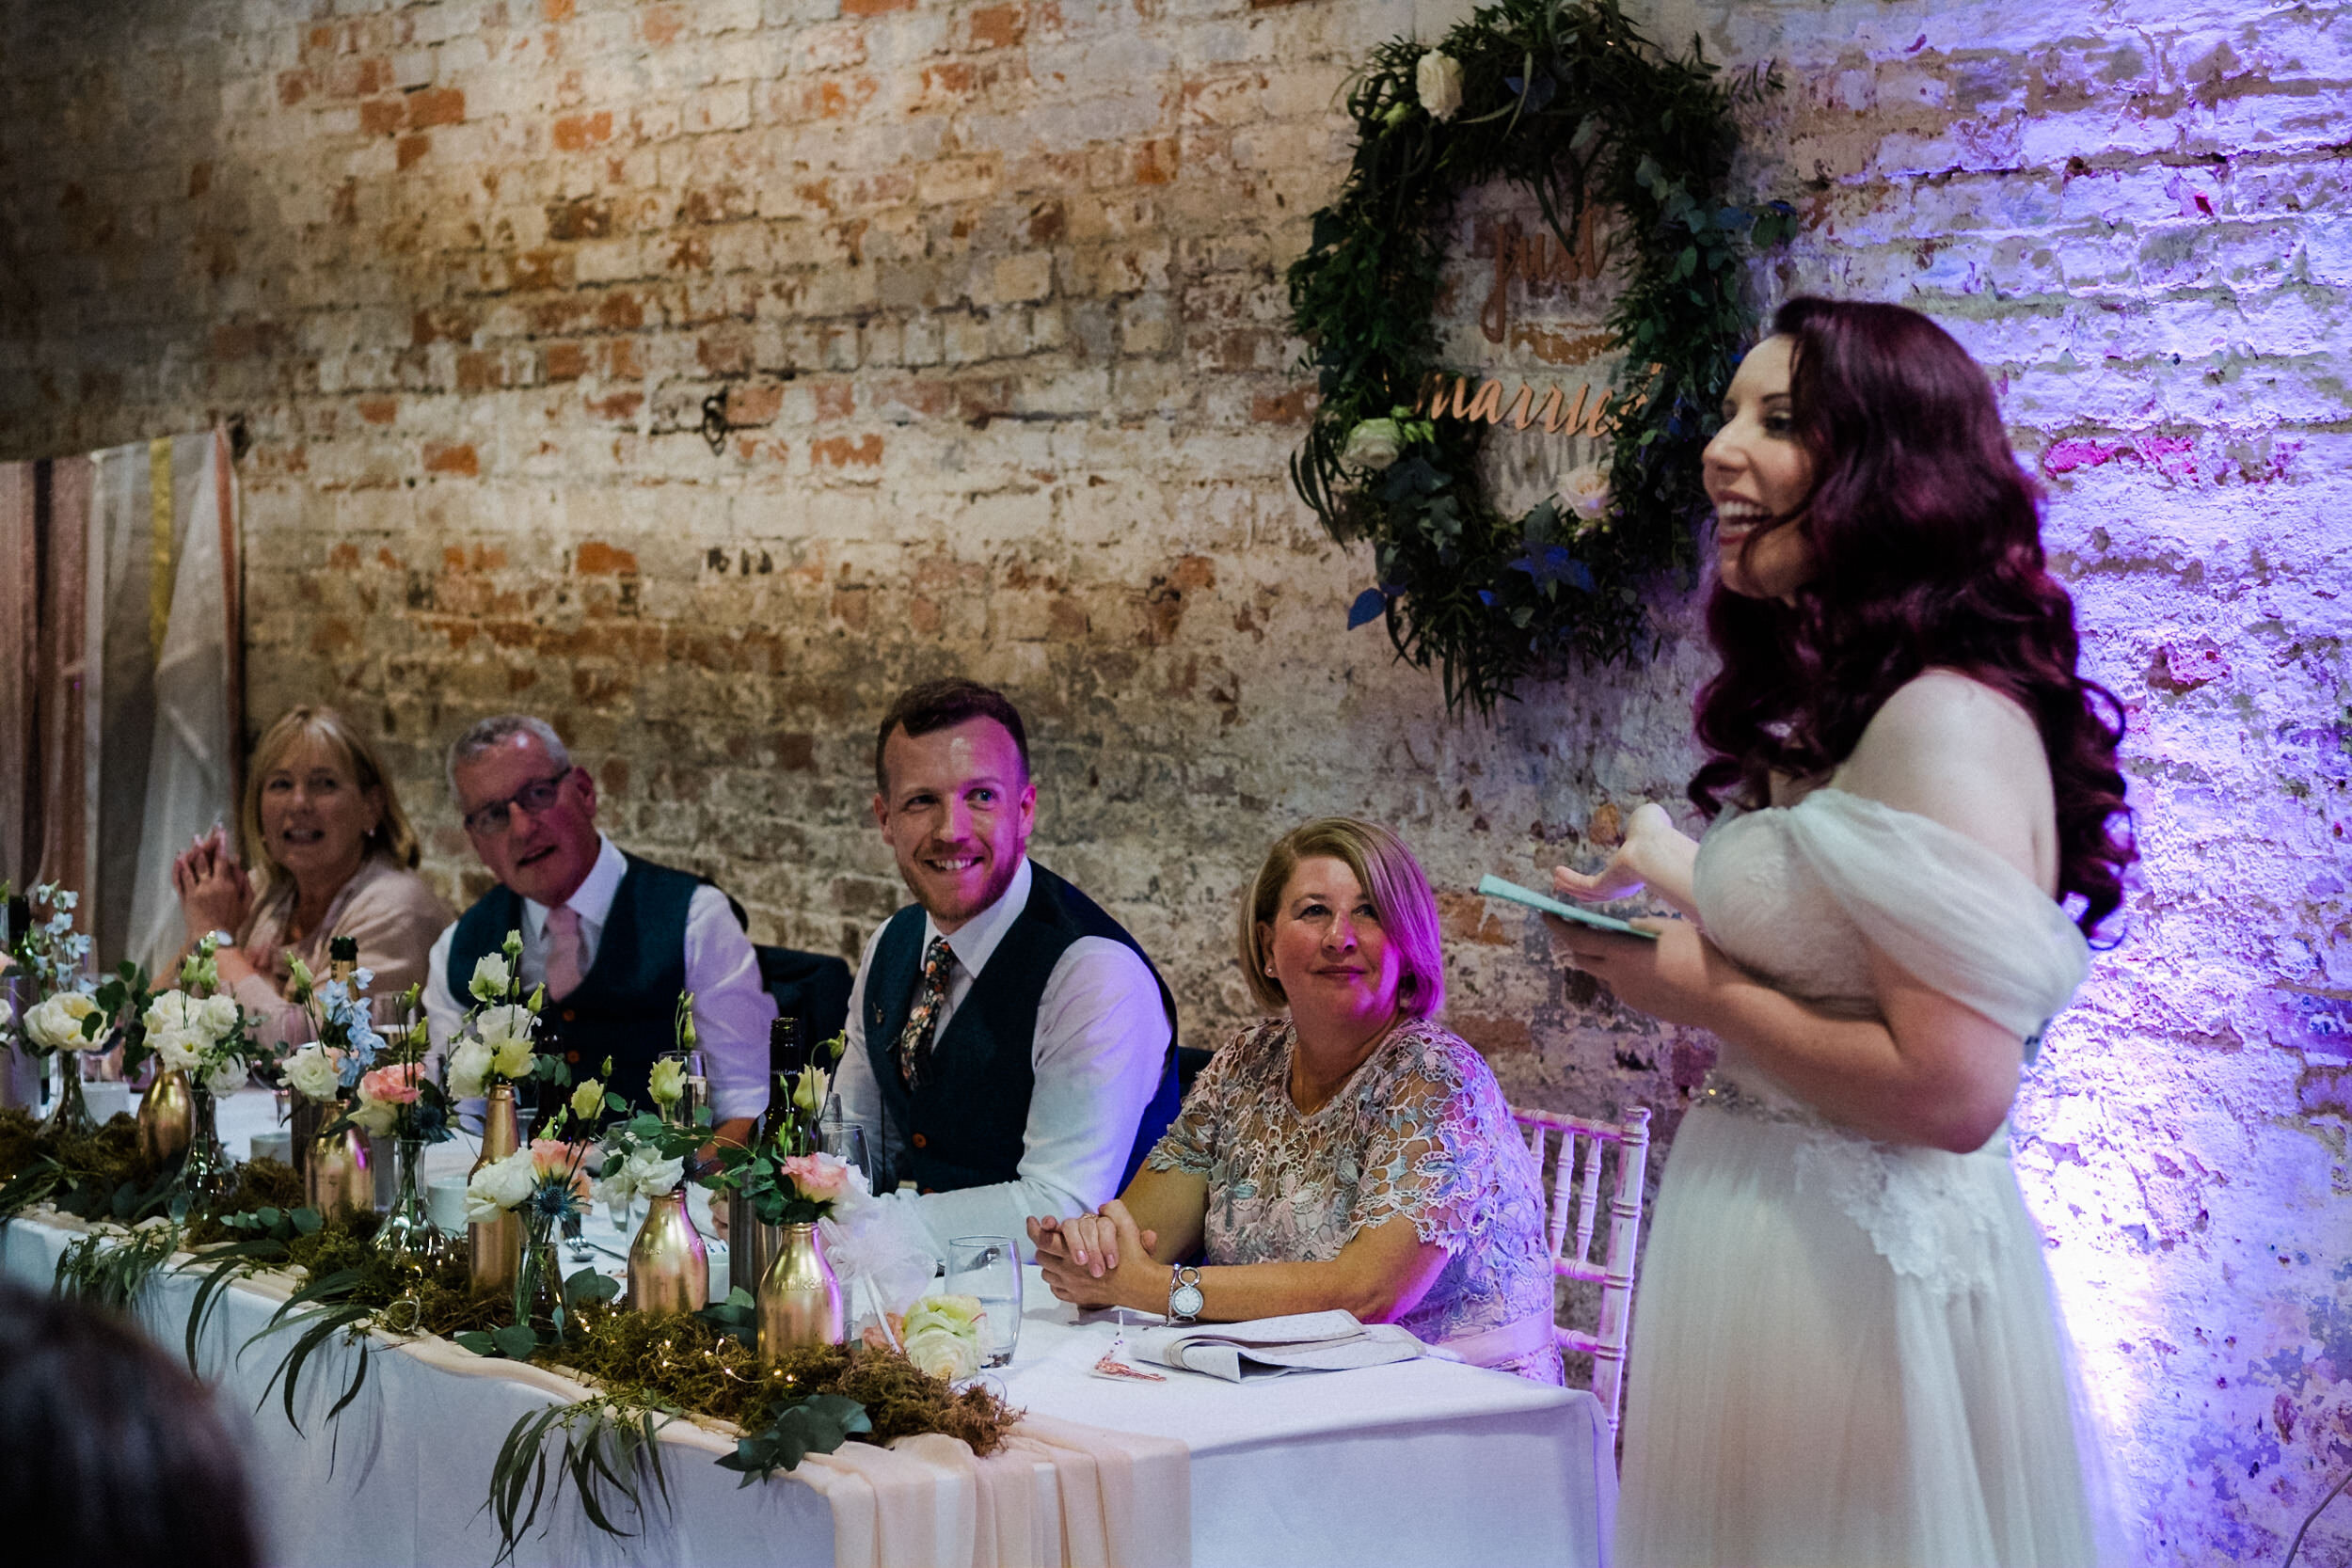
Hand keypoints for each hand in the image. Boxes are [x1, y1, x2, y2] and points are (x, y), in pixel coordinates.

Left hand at [174, 838, 250, 941]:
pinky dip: (179, 867)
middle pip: (205, 859)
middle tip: (204, 833)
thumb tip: (239, 863)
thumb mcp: (246, 903)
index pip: (222, 858)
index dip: (221, 843)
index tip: (221, 832)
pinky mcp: (185, 897)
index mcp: (226, 884)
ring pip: (191, 866)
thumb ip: (244, 882)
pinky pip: (180, 879)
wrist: (212, 937)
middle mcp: (209, 884)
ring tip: (192, 840)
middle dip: (205, 844)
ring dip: (191, 852)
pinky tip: (179, 857)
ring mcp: (195, 890)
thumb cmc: (232, 921)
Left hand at [1034, 1200, 1159, 1311]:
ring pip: (1046, 1273)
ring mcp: (1071, 1286)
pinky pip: (1056, 1289)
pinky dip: (1057, 1281)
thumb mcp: (1127, 1226)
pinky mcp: (1077, 1298)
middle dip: (1043, 1244)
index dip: (1035, 1228)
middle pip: (1041, 1255)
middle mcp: (1068, 1270)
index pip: (1044, 1239)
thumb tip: (1102, 1207)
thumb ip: (1113, 1210)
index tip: (1033, 1221)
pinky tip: (1067, 1274)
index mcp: (1073, 1251)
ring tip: (1059, 1255)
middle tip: (1050, 1237)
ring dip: (1050, 1262)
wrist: (1141, 1286)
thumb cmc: (1133, 1256)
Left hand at [1545, 915, 1732, 1028]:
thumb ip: (1641, 926)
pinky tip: (1643, 964)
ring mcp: (1628, 994)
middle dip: (1576, 942)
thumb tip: (1625, 927)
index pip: (1575, 939)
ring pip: (1603, 973)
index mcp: (1620, 952)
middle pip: (1582, 958)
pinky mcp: (1640, 1006)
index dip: (1557, 926)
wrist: (1720, 999)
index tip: (1547, 914)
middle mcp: (1617, 976)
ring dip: (1601, 958)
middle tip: (1579, 926)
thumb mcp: (1669, 927)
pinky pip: (1622, 985)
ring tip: (1617, 943)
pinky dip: (1621, 972)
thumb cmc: (1698, 956)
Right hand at [1552, 802, 1679, 902]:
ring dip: (1571, 885)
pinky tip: (1557, 873)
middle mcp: (1628, 884)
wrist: (1655, 846)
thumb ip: (1644, 820)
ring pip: (1589, 891)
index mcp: (1640, 869)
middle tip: (1566, 884)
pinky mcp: (1605, 887)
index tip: (1598, 875)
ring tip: (1556, 881)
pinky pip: (1583, 885)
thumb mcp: (1648, 818)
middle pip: (1600, 891)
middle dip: (1581, 888)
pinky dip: (1570, 880)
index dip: (1607, 877)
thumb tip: (1647, 816)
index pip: (1620, 876)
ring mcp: (1616, 888)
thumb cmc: (1654, 831)